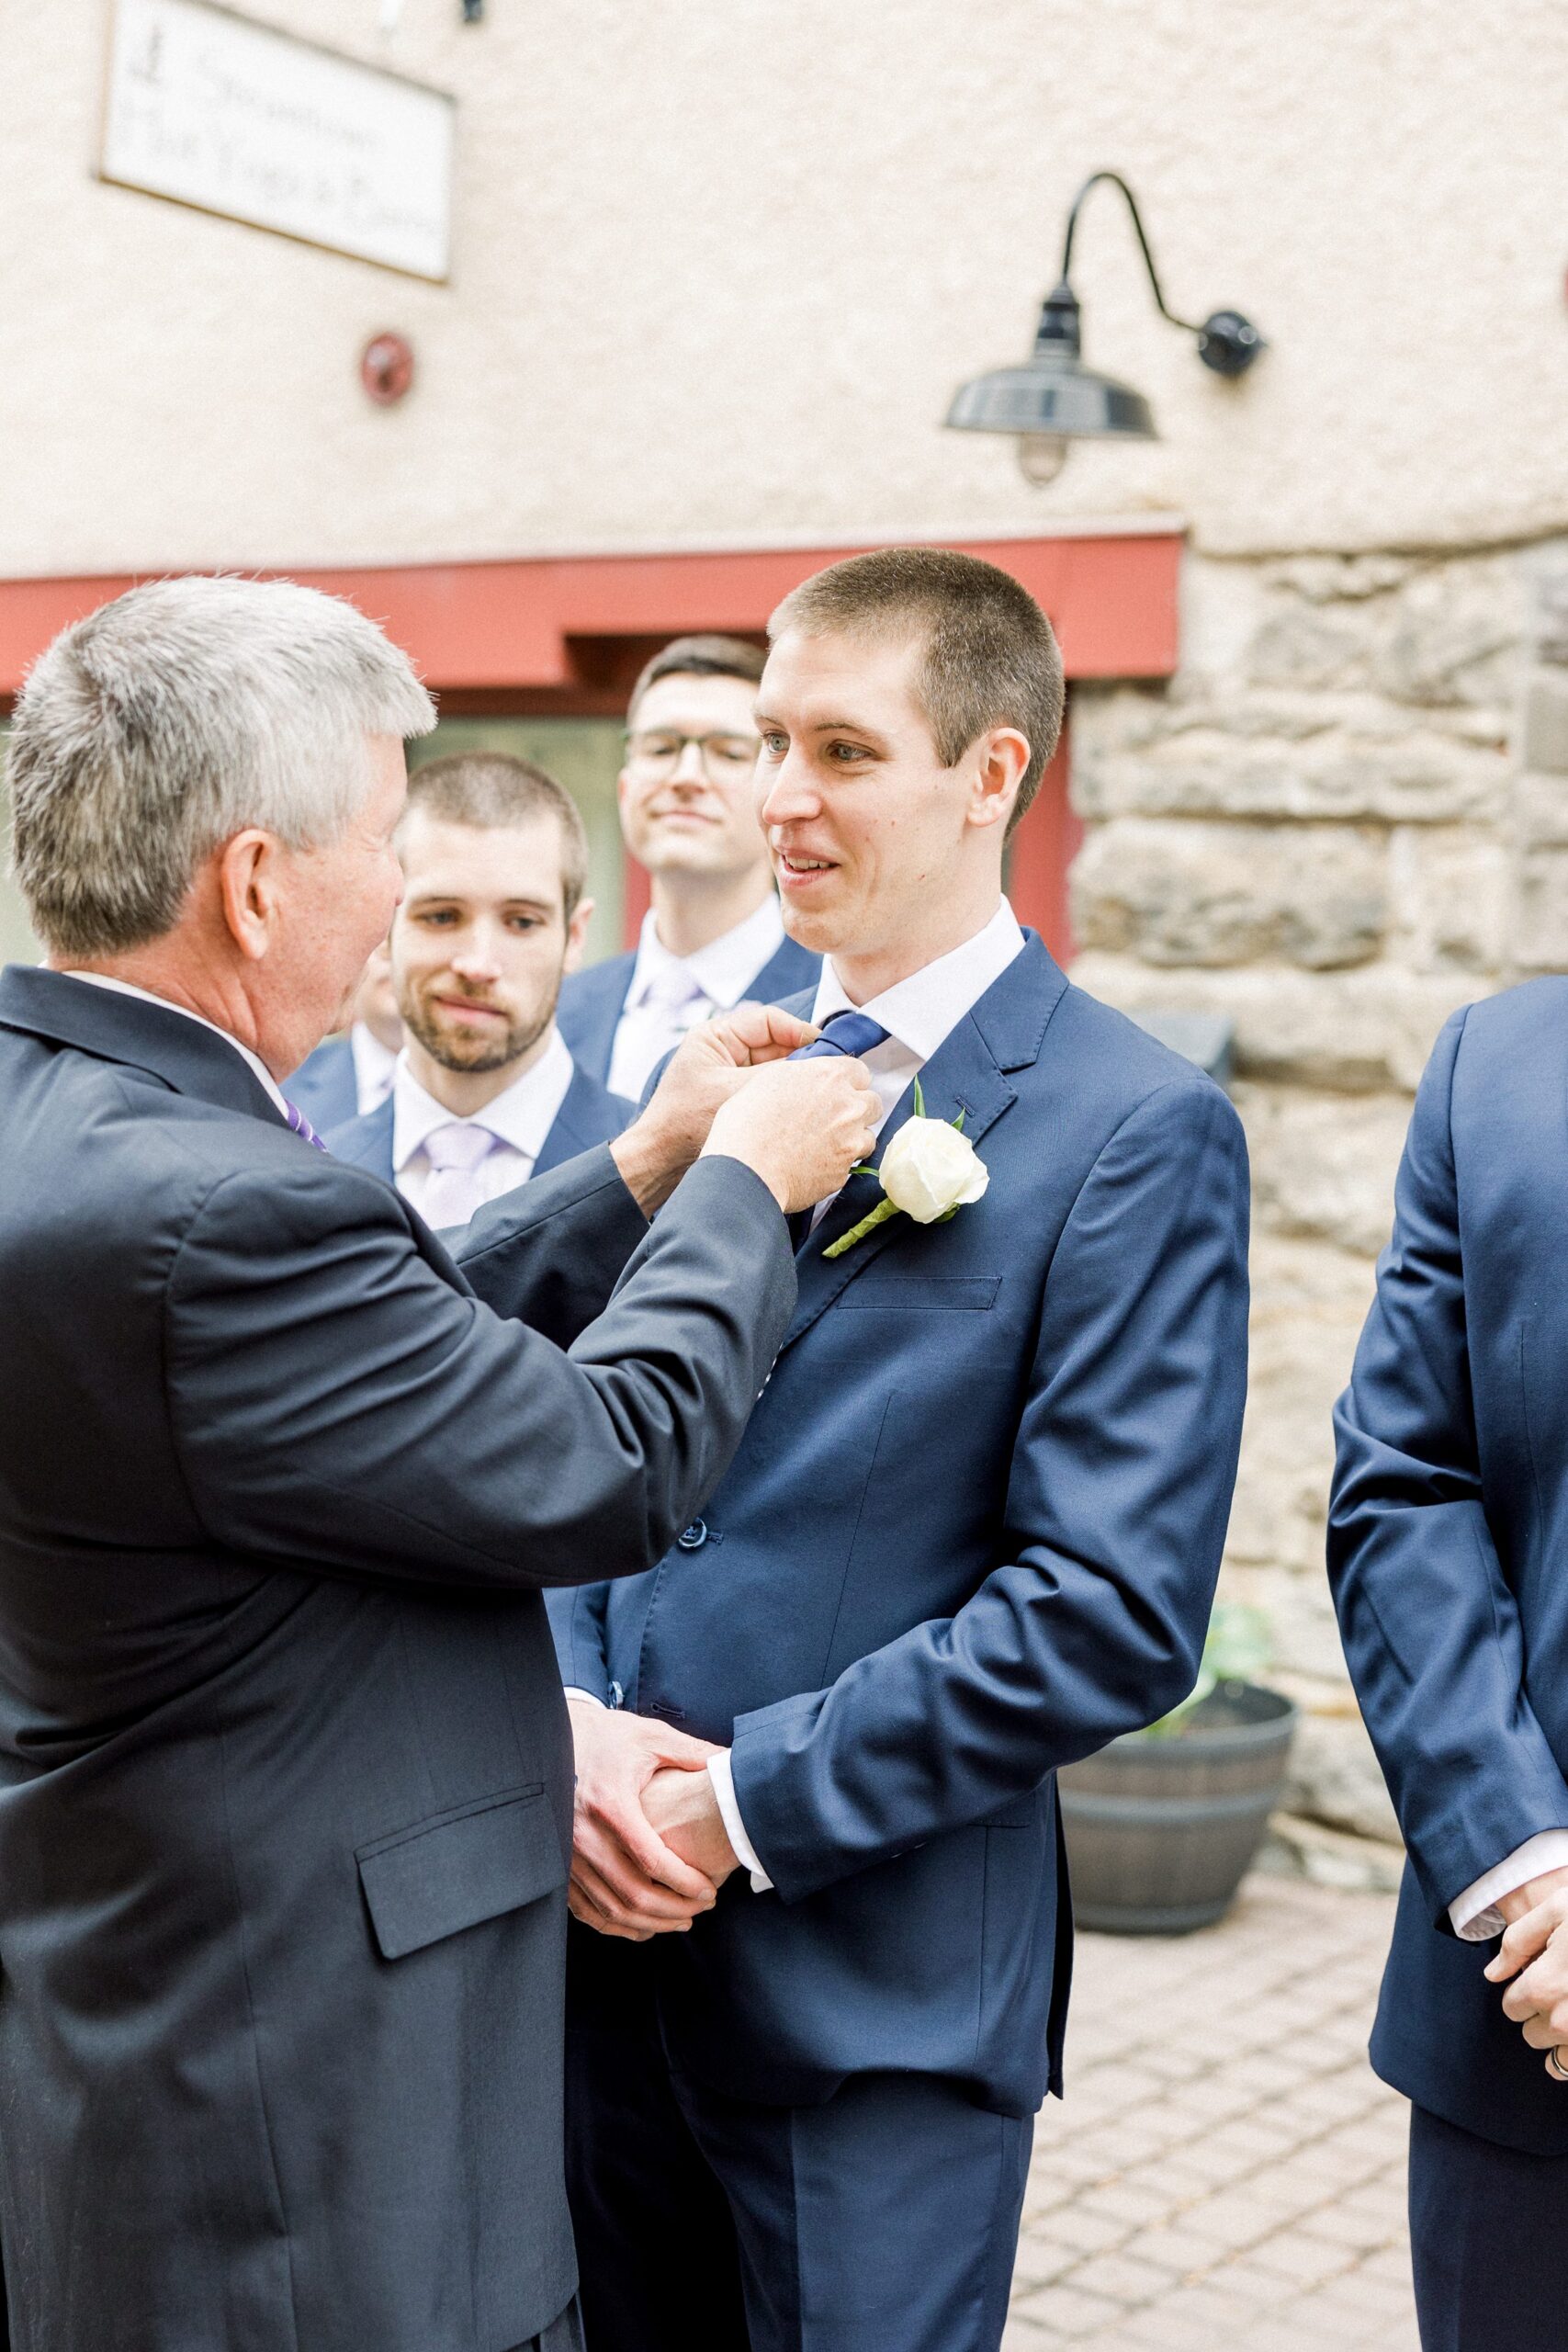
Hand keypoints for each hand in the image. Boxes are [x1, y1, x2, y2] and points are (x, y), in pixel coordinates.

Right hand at [565, 1699, 721, 1940]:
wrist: (553, 1740)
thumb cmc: (607, 1738)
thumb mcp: (651, 1738)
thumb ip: (693, 1754)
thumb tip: (731, 1763)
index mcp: (610, 1804)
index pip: (652, 1860)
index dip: (684, 1882)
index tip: (710, 1890)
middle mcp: (583, 1834)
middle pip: (632, 1892)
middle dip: (673, 1909)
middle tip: (702, 1908)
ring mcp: (567, 1854)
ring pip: (610, 1907)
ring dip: (649, 1922)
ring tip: (681, 1921)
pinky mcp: (559, 1866)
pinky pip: (586, 1909)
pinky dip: (616, 1925)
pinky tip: (642, 1926)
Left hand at [609, 1003, 819, 1213]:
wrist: (661, 1163)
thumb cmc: (684, 1123)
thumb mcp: (732, 1093)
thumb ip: (774, 1077)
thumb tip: (817, 1069)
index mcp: (716, 1037)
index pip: (768, 1021)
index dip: (800, 1032)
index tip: (826, 1049)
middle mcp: (726, 1052)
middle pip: (778, 1044)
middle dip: (802, 1059)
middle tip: (829, 1074)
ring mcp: (733, 1076)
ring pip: (778, 1069)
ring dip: (797, 1080)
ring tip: (821, 1093)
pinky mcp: (739, 1099)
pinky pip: (771, 1090)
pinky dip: (787, 1097)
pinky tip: (806, 1109)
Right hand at [701, 1056, 879, 1213]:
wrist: (746, 1170)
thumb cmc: (747, 1125)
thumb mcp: (771, 1080)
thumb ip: (804, 1075)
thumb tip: (813, 1079)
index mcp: (830, 1076)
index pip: (860, 1071)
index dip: (847, 1082)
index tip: (837, 1091)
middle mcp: (848, 1106)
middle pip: (872, 1102)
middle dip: (857, 1109)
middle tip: (833, 1118)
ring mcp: (850, 1140)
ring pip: (868, 1136)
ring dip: (852, 1138)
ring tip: (824, 1144)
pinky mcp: (844, 1171)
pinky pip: (850, 1165)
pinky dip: (837, 1164)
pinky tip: (814, 1164)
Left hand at [1485, 1865, 1567, 2078]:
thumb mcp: (1556, 1910)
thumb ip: (1518, 1942)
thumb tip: (1494, 1974)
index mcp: (1543, 1986)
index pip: (1512, 2007)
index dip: (1522, 1991)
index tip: (1540, 1978)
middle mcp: (1563, 2020)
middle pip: (1532, 2035)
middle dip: (1540, 2014)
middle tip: (1561, 1990)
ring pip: (1557, 2058)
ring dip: (1561, 2038)